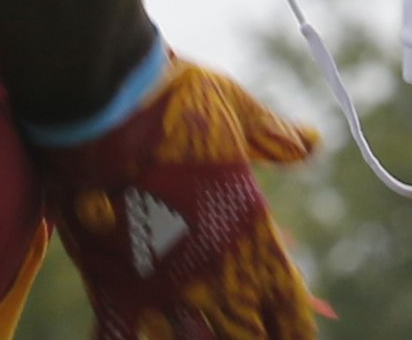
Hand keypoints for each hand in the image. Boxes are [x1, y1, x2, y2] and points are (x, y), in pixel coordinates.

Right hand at [30, 57, 323, 339]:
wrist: (98, 96)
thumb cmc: (173, 98)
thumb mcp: (235, 110)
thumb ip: (272, 136)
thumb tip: (313, 142)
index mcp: (248, 236)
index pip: (288, 309)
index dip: (295, 327)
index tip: (296, 332)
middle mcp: (209, 273)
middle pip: (244, 336)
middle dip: (251, 335)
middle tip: (252, 331)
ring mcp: (158, 282)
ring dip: (196, 337)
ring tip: (198, 331)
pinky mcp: (109, 278)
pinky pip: (122, 335)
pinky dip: (135, 335)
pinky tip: (141, 333)